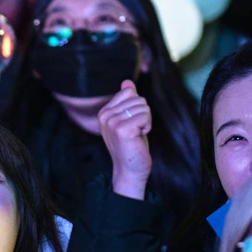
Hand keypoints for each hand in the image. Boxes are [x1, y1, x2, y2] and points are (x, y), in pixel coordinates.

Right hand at [98, 80, 152, 199]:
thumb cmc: (131, 145)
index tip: (132, 124)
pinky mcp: (122, 129)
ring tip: (137, 135)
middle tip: (136, 132)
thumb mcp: (128, 119)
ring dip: (146, 121)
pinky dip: (147, 127)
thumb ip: (127, 100)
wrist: (130, 170)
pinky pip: (145, 116)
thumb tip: (127, 82)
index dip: (138, 108)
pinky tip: (139, 138)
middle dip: (144, 115)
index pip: (130, 92)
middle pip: (138, 99)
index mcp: (104, 112)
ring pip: (143, 106)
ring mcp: (112, 122)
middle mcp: (105, 115)